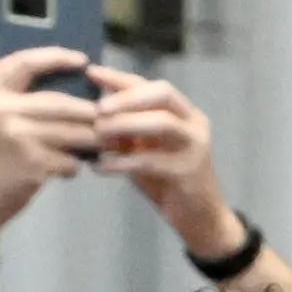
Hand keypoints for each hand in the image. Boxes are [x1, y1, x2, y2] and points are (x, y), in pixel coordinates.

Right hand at [0, 41, 105, 252]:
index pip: (26, 63)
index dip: (57, 58)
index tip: (82, 60)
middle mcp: (1, 111)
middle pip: (59, 102)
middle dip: (87, 109)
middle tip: (104, 112)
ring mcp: (19, 138)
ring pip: (71, 131)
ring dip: (90, 137)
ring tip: (99, 139)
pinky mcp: (34, 166)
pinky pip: (69, 160)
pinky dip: (74, 164)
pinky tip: (71, 167)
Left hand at [86, 68, 240, 260]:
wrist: (199, 219)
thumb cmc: (169, 181)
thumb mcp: (145, 149)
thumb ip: (127, 130)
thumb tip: (94, 108)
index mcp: (184, 113)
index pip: (151, 85)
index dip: (120, 78)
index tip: (91, 72)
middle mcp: (194, 123)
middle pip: (162, 94)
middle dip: (127, 98)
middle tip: (98, 109)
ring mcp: (195, 147)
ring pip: (161, 122)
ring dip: (126, 125)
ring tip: (99, 134)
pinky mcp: (189, 172)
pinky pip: (151, 161)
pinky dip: (121, 162)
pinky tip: (100, 167)